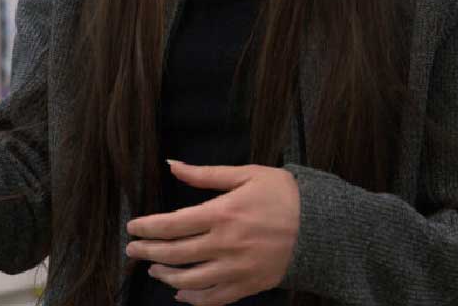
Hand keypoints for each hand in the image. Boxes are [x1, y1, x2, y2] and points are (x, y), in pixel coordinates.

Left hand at [125, 162, 299, 305]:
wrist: (325, 226)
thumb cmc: (285, 195)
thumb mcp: (245, 175)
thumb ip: (204, 175)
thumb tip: (171, 165)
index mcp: (221, 214)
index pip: (172, 225)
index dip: (147, 228)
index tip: (132, 228)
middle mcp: (225, 245)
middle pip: (175, 254)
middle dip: (148, 253)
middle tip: (132, 251)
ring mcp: (237, 269)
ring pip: (191, 280)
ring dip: (167, 276)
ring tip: (154, 270)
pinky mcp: (250, 285)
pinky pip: (216, 298)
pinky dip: (195, 299)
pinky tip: (182, 294)